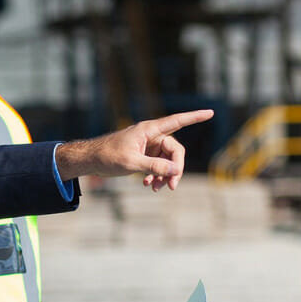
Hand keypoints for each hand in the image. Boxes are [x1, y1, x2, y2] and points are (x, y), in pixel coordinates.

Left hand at [56, 109, 213, 190]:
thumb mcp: (132, 163)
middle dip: (175, 169)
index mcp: (149, 130)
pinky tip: (148, 185)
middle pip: (174, 150)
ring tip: (156, 188)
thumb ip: (155, 166)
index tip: (210, 112)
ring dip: (165, 175)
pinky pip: (157, 165)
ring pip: (166, 161)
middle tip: (171, 186)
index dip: (194, 117)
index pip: (176, 121)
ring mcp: (147, 146)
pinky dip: (156, 175)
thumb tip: (176, 170)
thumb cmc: (108, 156)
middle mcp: (150, 136)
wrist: (90, 160)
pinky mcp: (143, 155)